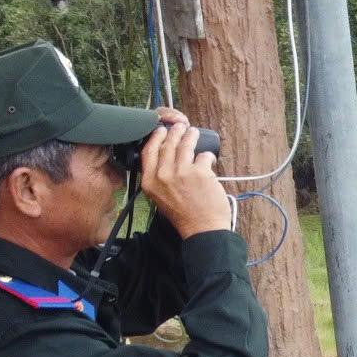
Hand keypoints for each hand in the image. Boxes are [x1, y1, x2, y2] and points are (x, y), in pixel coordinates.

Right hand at [138, 111, 233, 238]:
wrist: (202, 229)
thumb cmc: (183, 214)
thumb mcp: (159, 196)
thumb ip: (158, 177)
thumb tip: (165, 156)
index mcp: (150, 182)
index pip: (148, 151)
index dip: (155, 137)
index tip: (161, 130)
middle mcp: (163, 175)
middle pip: (167, 144)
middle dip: (175, 132)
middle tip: (180, 127)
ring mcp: (182, 173)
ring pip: (186, 145)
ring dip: (191, 136)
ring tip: (193, 132)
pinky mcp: (201, 173)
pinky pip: (204, 156)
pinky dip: (208, 155)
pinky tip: (209, 156)